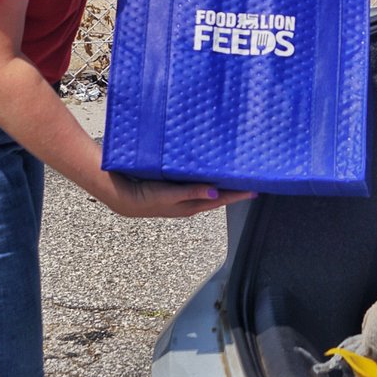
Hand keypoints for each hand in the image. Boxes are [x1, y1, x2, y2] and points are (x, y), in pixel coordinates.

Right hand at [104, 173, 254, 217]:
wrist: (122, 196)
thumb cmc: (145, 198)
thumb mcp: (169, 196)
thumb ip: (191, 193)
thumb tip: (216, 194)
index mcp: (191, 206)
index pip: (220, 200)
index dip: (237, 195)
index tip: (255, 189)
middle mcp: (189, 202)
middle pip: (217, 195)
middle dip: (233, 189)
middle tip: (250, 179)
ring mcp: (181, 195)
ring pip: (207, 189)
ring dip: (220, 182)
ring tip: (234, 173)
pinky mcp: (174, 188)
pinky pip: (195, 182)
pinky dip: (205, 178)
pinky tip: (207, 169)